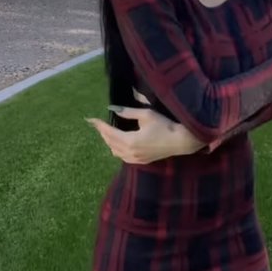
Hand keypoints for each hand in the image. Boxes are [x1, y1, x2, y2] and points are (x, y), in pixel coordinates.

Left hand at [86, 106, 203, 164]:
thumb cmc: (164, 125)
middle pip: (110, 143)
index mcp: (130, 140)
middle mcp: (130, 152)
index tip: (91, 120)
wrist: (180, 141)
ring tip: (107, 131)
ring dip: (109, 141)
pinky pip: (122, 157)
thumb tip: (112, 108)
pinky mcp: (140, 161)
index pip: (110, 132)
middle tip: (98, 123)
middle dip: (103, 133)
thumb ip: (128, 112)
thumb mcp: (146, 115)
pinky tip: (118, 142)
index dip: (100, 125)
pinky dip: (116, 149)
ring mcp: (135, 159)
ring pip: (114, 151)